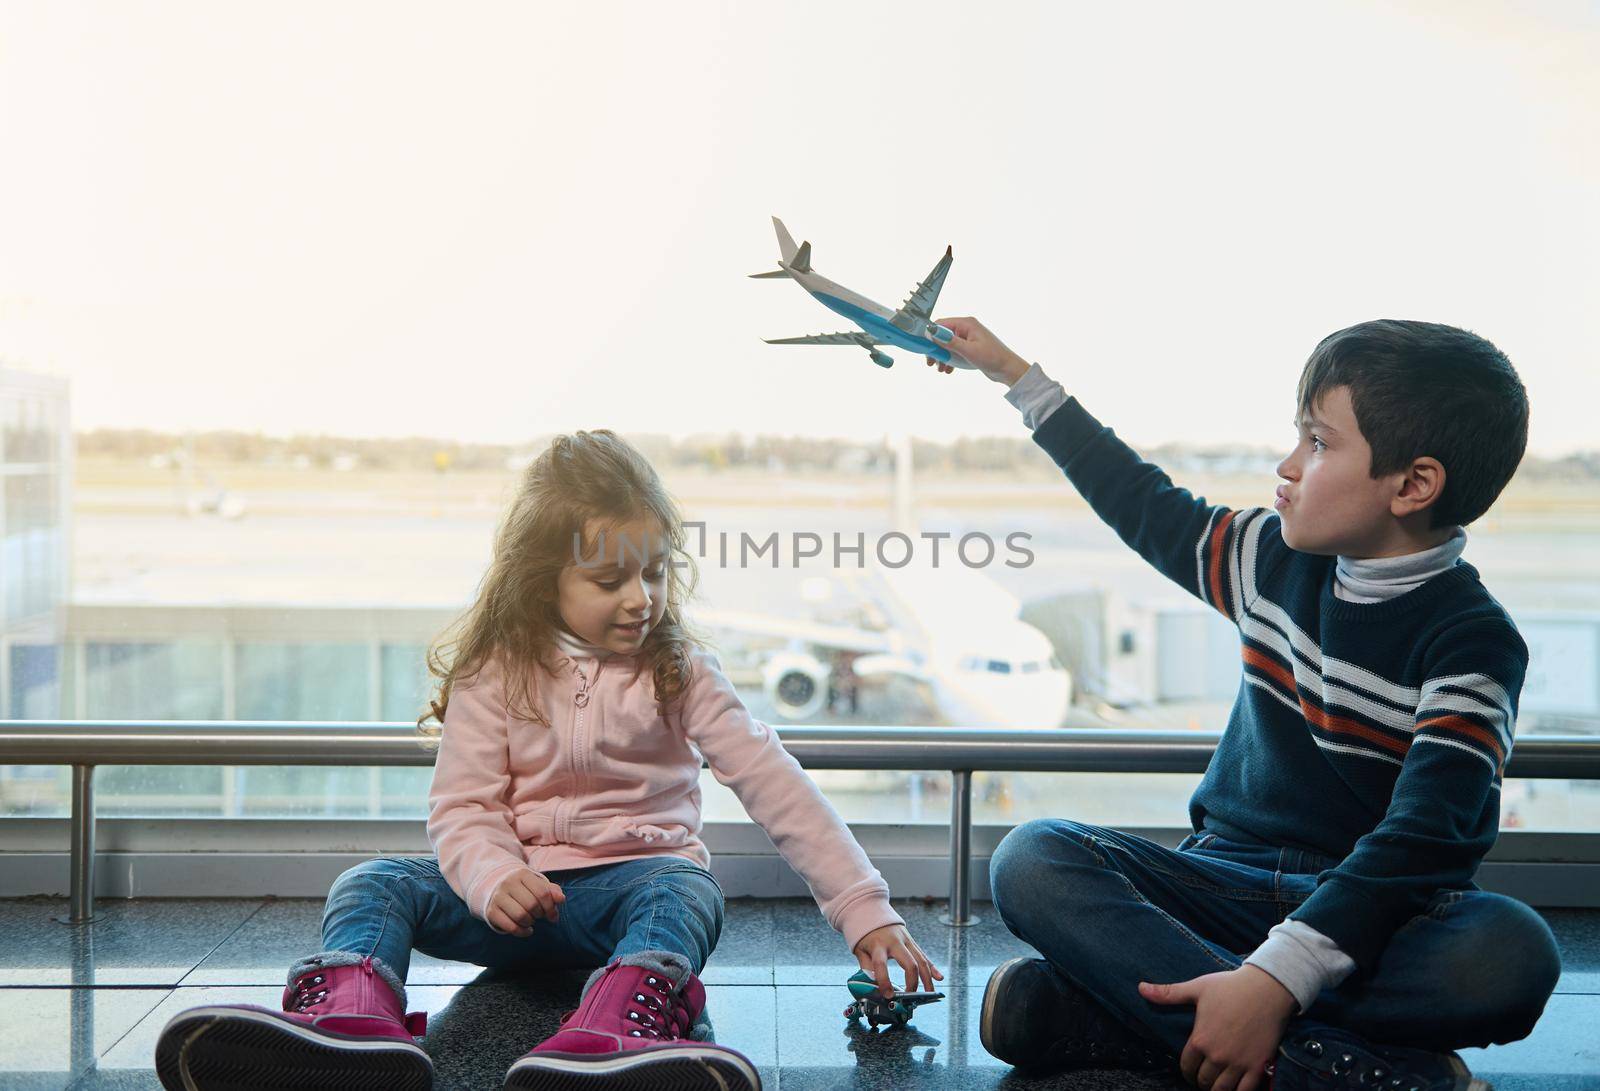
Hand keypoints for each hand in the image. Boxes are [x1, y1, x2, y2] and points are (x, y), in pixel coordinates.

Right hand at [487, 868, 565, 935]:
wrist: (496, 887)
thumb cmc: (524, 888)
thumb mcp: (537, 885)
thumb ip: (552, 891)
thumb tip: (561, 899)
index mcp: (522, 874)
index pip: (542, 893)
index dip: (551, 907)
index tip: (553, 915)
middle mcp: (508, 883)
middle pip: (531, 905)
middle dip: (540, 914)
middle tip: (540, 916)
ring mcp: (498, 897)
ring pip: (520, 916)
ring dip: (530, 923)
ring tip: (531, 921)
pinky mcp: (491, 911)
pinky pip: (510, 927)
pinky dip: (522, 932)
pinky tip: (527, 930)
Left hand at [852, 924, 943, 998]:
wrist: (872, 912)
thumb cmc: (865, 933)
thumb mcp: (860, 949)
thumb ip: (866, 968)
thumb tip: (872, 986)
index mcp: (878, 944)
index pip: (880, 964)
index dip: (884, 981)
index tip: (887, 994)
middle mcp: (895, 941)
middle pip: (909, 963)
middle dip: (912, 982)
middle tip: (910, 996)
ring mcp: (906, 940)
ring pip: (921, 960)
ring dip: (927, 978)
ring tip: (929, 993)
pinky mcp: (912, 941)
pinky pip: (924, 955)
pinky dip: (932, 968)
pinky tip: (939, 977)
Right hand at [922, 315, 1029, 385]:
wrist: (1008, 369)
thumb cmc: (992, 358)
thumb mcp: (969, 351)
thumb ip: (949, 341)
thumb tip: (932, 332)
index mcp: (967, 324)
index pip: (941, 324)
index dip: (930, 335)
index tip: (924, 349)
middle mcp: (967, 328)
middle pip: (942, 335)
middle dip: (935, 349)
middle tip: (930, 362)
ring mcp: (968, 338)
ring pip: (947, 344)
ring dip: (941, 356)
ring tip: (940, 369)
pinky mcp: (970, 347)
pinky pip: (954, 351)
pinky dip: (949, 360)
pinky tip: (948, 370)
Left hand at [1138, 965, 1294, 1090]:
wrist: (1267, 988)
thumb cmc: (1230, 986)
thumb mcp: (1197, 988)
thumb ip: (1168, 993)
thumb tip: (1140, 988)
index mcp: (1201, 1039)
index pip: (1186, 1067)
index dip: (1186, 1070)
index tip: (1190, 1069)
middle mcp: (1218, 1055)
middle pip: (1203, 1081)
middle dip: (1201, 1080)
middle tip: (1204, 1076)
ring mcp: (1239, 1063)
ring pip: (1221, 1090)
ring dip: (1217, 1088)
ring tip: (1218, 1083)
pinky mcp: (1258, 1066)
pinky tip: (1236, 1087)